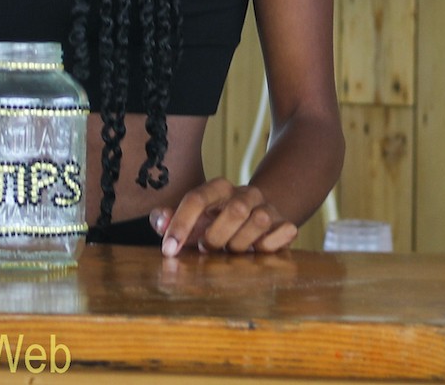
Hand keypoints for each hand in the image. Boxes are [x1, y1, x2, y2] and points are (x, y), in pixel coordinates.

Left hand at [151, 178, 298, 254]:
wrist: (253, 219)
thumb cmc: (215, 224)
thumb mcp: (193, 220)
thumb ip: (171, 219)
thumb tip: (159, 220)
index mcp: (219, 189)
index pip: (198, 198)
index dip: (181, 224)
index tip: (169, 250)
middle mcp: (245, 194)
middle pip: (235, 209)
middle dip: (217, 237)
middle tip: (208, 250)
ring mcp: (267, 208)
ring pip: (259, 221)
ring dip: (241, 245)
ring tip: (231, 253)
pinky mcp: (284, 224)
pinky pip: (285, 231)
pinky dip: (271, 244)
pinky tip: (257, 253)